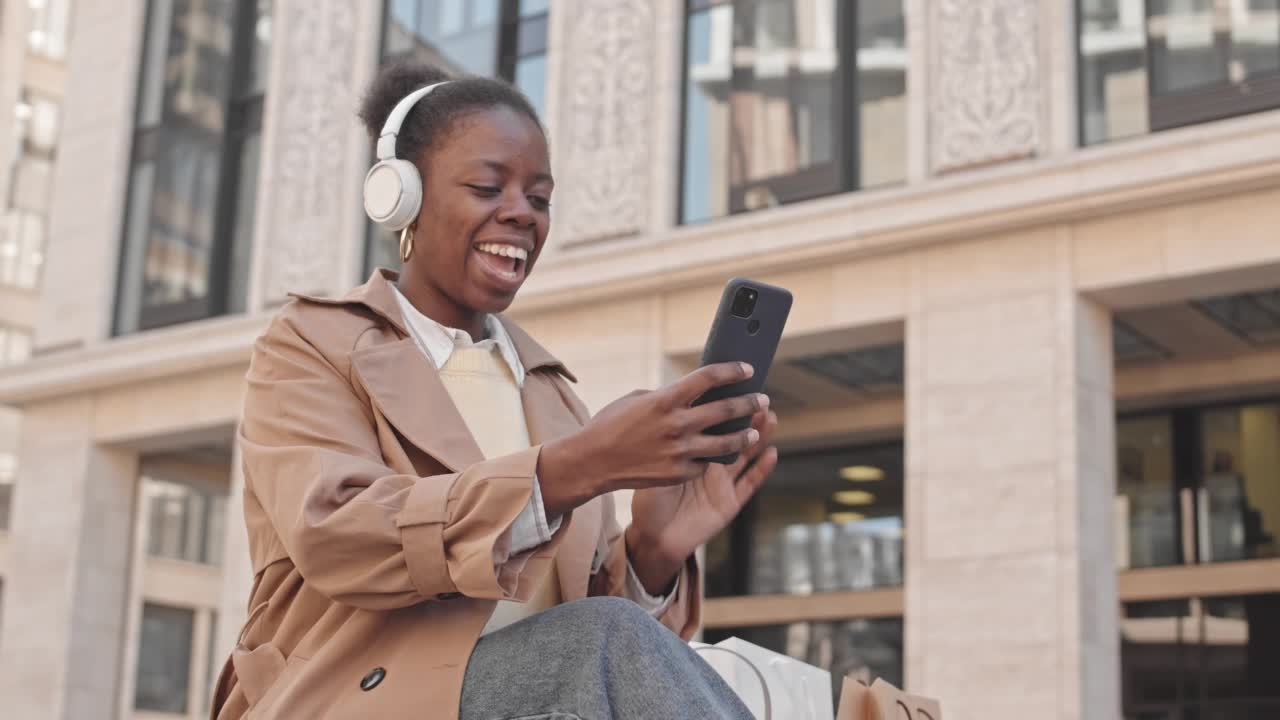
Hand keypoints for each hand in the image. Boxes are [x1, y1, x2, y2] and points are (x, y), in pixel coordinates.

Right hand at [537, 362, 765, 516]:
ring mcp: (680, 451)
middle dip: (749, 402)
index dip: (732, 371)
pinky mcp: (679, 473)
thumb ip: (667, 397)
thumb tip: (691, 395)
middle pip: (725, 409)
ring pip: (725, 442)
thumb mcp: (636, 399)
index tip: (747, 369)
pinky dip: (713, 457)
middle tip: (762, 399)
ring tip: (753, 431)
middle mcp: (677, 424)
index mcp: (665, 399)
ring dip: (744, 435)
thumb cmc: (610, 425)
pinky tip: (721, 452)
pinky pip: (705, 463)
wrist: (593, 462)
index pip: (709, 378)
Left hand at [626, 408, 778, 594]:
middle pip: (733, 436)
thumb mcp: (655, 464)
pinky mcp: (729, 503)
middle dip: (747, 417)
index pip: (712, 426)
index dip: (725, 408)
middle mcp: (710, 466)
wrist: (650, 536)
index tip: (734, 387)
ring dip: (759, 436)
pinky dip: (762, 469)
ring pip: (746, 455)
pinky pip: (749, 484)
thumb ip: (669, 441)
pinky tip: (772, 453)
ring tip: (769, 417)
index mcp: (691, 453)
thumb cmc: (646, 499)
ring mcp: (722, 484)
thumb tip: (675, 407)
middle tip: (758, 398)